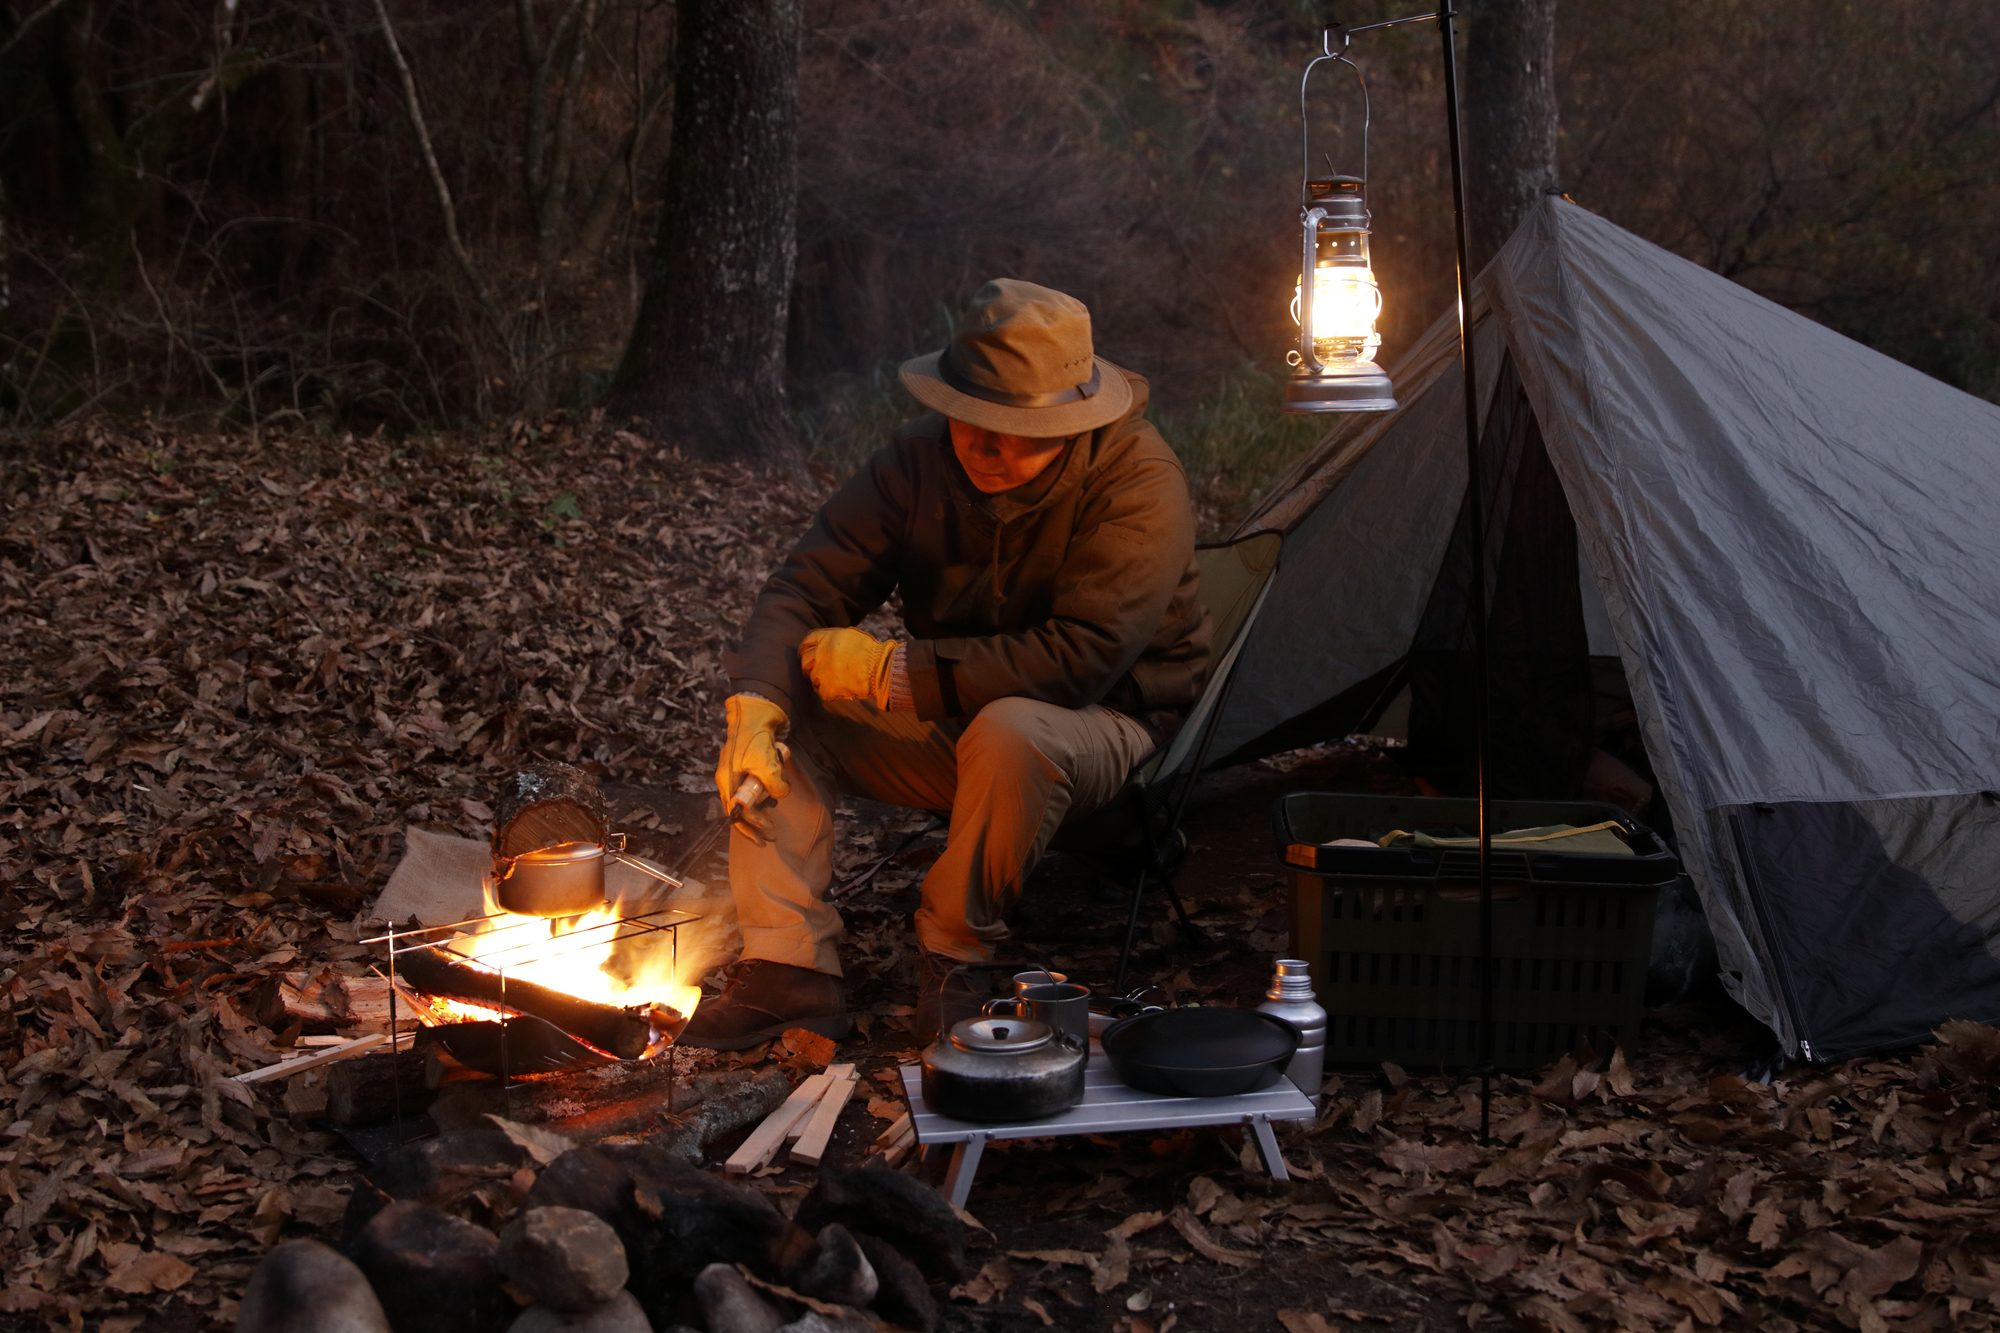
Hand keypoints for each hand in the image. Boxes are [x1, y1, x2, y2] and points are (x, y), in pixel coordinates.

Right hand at [715, 694, 789, 838]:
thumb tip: (779, 796)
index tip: (767, 835)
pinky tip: (776, 790)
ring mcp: (740, 770)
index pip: (735, 813)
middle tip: (771, 833)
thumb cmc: (755, 735)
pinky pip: (758, 783)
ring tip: (774, 806)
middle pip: (740, 808)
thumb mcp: (766, 764)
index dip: (751, 826)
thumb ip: (773, 785)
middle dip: (755, 822)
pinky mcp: (751, 763)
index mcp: (727, 780)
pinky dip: (767, 789)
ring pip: (750, 796)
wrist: (757, 708)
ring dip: (763, 804)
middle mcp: (730, 778)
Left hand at [799, 627, 896, 707]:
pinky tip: (836, 690)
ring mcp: (821, 672)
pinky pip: (820, 691)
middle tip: (812, 670)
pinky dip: (826, 691)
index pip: (807, 642)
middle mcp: (819, 653)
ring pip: (812, 676)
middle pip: (804, 660)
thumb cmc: (870, 651)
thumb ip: (833, 638)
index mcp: (826, 638)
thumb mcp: (850, 635)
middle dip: (807, 665)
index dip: (805, 649)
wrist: (879, 668)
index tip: (804, 653)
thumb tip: (826, 643)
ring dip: (819, 678)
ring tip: (830, 681)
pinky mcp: (826, 688)